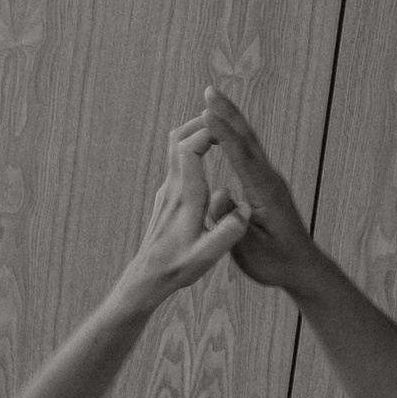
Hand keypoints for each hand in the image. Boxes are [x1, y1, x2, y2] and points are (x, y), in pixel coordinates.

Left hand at [121, 118, 249, 306]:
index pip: (190, 148)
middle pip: (179, 138)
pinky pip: (177, 160)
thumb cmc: (178, 267)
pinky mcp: (167, 196)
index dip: (207, 132)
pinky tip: (206, 155)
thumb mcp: (207, 256)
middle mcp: (173, 188)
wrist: (149, 277)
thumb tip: (246, 211)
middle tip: (223, 120)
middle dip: (201, 124)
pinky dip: (192, 148)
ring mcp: (167, 190)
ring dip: (195, 133)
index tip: (225, 128)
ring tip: (217, 131)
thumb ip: (228, 233)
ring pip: (175, 146)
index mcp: (186, 197)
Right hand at [198, 87, 315, 290]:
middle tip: (209, 90)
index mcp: (265, 192)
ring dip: (232, 118)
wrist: (302, 267)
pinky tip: (228, 128)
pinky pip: (250, 152)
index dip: (223, 133)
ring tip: (214, 100)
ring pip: (249, 142)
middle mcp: (269, 179)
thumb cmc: (276, 263)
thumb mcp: (249, 250)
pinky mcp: (268, 184)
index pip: (241, 156)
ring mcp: (270, 179)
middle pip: (247, 139)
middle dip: (228, 113)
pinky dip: (236, 135)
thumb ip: (232, 223)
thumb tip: (219, 194)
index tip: (206, 112)